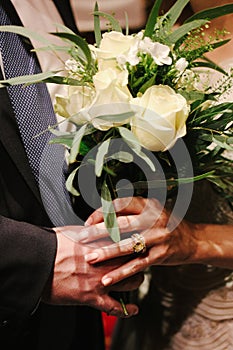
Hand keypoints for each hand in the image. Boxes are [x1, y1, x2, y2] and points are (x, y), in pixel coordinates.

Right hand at [42, 225, 142, 317]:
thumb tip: (97, 229)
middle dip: (138, 261)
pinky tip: (133, 309)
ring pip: (131, 282)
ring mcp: (100, 280)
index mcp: (102, 243)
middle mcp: (105, 262)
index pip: (129, 242)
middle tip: (138, 260)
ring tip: (135, 279)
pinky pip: (115, 307)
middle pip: (134, 261)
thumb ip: (91, 232)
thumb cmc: (52, 245)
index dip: (135, 244)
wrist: (37, 261)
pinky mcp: (92, 297)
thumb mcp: (75, 231)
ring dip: (135, 281)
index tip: (137, 244)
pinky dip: (127, 309)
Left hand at [81, 197, 199, 285]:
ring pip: (128, 245)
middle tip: (82, 238)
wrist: (193, 240)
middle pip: (122, 224)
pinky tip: (108, 279)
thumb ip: (130, 214)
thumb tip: (101, 217)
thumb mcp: (151, 212)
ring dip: (107, 253)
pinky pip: (137, 265)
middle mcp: (154, 218)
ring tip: (90, 258)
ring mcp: (159, 236)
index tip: (87, 222)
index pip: (120, 204)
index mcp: (148, 205)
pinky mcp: (161, 254)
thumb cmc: (166, 225)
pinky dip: (121, 273)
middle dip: (99, 232)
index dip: (101, 213)